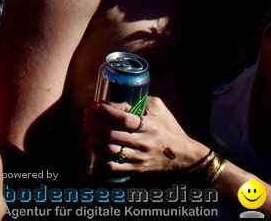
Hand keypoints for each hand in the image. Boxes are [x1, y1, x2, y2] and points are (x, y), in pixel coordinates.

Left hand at [84, 96, 207, 175]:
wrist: (182, 156)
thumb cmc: (168, 127)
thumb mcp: (158, 108)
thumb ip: (138, 101)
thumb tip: (114, 101)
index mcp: (151, 127)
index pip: (124, 119)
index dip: (106, 111)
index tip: (95, 104)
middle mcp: (144, 143)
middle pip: (112, 134)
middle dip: (95, 122)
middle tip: (88, 113)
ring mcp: (139, 158)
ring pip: (109, 149)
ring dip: (93, 135)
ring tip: (87, 124)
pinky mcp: (135, 169)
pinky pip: (112, 164)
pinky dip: (98, 154)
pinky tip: (92, 142)